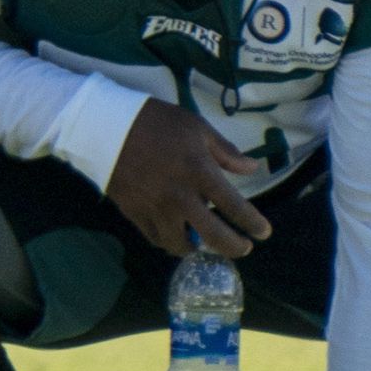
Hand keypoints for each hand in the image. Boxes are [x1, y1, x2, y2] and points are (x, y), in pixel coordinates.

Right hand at [102, 98, 273, 259]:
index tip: (264, 233)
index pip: (234, 207)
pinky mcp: (135, 214)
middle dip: (234, 248)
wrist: (106, 126)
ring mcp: (156, 209)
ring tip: (203, 242)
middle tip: (243, 248)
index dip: (253, 224)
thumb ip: (225, 151)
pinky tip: (175, 236)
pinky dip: (169, 241)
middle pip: (214, 237)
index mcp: (199, 172)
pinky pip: (156, 239)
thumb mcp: (195, 127)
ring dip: (197, 248)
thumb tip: (251, 168)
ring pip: (181, 246)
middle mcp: (181, 197)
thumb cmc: (155, 122)